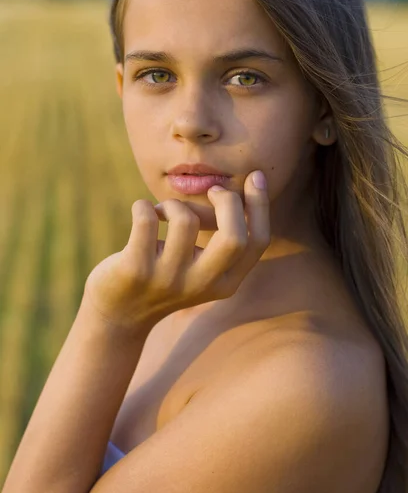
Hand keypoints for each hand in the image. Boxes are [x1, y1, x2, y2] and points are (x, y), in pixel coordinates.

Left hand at [82, 170, 270, 332]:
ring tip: (163, 211)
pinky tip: (142, 212)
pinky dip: (144, 205)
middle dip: (227, 201)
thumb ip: (221, 240)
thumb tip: (231, 192)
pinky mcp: (135, 270)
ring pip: (186, 220)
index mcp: (225, 283)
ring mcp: (168, 279)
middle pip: (234, 237)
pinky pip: (147, 219)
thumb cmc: (166, 278)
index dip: (260, 205)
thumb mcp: (203, 269)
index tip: (255, 177)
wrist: (120, 316)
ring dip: (174, 203)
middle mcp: (201, 284)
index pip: (257, 242)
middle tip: (211, 190)